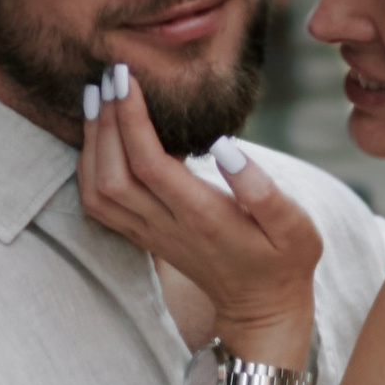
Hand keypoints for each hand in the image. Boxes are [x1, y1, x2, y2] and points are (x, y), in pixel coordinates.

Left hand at [79, 60, 318, 362]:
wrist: (262, 307)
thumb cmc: (284, 259)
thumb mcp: (295, 226)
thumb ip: (262, 189)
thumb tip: (226, 145)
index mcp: (203, 217)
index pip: (150, 164)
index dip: (131, 119)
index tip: (126, 78)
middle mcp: (167, 227)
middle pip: (113, 175)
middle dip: (104, 123)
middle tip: (107, 77)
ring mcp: (151, 235)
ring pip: (98, 192)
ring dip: (91, 144)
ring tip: (97, 99)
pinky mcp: (144, 237)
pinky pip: (99, 206)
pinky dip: (88, 168)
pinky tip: (99, 138)